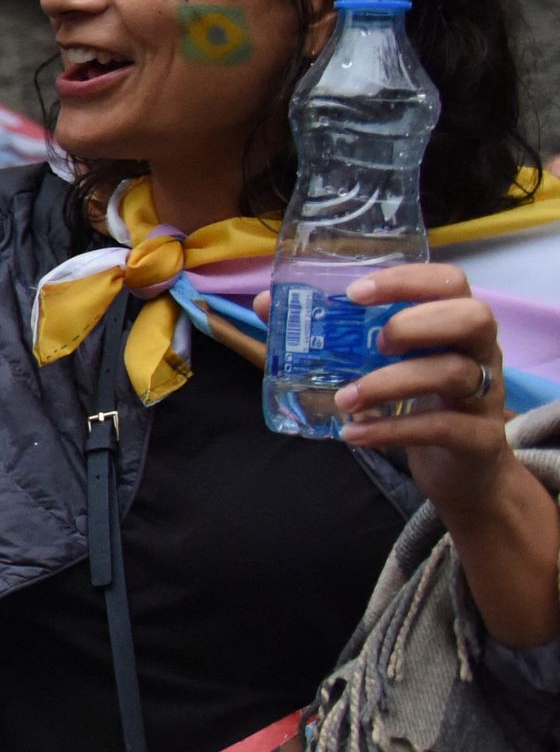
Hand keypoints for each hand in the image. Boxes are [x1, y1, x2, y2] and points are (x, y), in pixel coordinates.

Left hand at [335, 264, 511, 467]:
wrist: (461, 471)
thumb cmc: (416, 402)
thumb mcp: (379, 365)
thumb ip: (329, 334)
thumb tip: (266, 304)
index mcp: (454, 324)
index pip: (449, 281)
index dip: (407, 280)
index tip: (356, 293)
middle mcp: (479, 352)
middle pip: (474, 317)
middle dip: (417, 323)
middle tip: (375, 343)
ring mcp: (485, 395)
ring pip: (454, 373)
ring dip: (391, 382)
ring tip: (344, 399)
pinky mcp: (479, 438)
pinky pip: (443, 427)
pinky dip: (392, 430)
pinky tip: (355, 433)